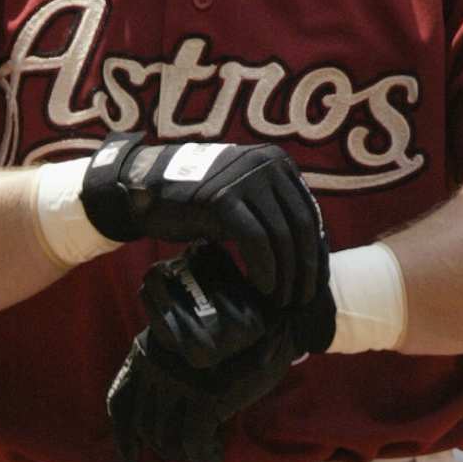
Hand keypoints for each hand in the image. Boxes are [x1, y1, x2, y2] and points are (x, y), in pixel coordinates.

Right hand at [80, 136, 326, 306]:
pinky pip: (255, 240)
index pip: (309, 213)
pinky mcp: (222, 197)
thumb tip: (310, 251)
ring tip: (283, 299)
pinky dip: (265, 269)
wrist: (147, 190)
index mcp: (278, 162)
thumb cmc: (198, 202)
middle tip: (302, 298)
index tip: (313, 283)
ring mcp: (244, 178)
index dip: (316, 253)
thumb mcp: (243, 199)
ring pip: (281, 235)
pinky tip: (264, 288)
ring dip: (286, 274)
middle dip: (305, 268)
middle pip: (300, 226)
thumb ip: (273, 212)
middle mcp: (266, 164)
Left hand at [107, 244, 333, 461]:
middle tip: (179, 458)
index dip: (123, 434)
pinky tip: (214, 461)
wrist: (270, 323)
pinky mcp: (205, 397)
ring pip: (166, 437)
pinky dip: (203, 458)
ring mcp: (178, 383)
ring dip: (183, 456)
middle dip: (160, 448)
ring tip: (201, 458)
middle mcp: (155, 366)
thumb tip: (162, 417)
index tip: (132, 456)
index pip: (120, 397)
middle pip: (144, 424)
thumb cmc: (232, 334)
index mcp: (146, 350)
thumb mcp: (189, 347)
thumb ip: (170, 370)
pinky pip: (194, 442)